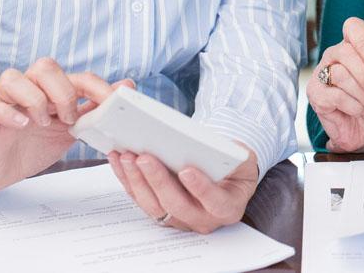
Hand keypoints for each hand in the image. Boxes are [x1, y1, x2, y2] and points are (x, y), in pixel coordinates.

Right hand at [0, 58, 130, 193]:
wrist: (1, 170)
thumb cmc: (35, 143)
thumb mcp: (71, 128)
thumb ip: (95, 108)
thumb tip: (127, 86)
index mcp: (51, 89)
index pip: (78, 76)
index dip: (98, 88)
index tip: (112, 104)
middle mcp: (28, 89)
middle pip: (45, 66)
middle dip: (63, 91)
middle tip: (68, 118)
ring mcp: (4, 102)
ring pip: (13, 77)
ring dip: (34, 98)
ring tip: (43, 123)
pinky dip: (6, 112)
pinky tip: (22, 124)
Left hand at [108, 144, 258, 232]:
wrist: (228, 175)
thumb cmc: (236, 165)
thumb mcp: (244, 158)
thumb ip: (235, 155)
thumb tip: (211, 145)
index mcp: (228, 207)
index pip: (214, 202)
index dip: (200, 188)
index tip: (186, 170)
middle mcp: (203, 218)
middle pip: (177, 205)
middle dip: (158, 180)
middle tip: (145, 157)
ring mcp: (180, 218)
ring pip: (154, 206)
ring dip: (138, 181)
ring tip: (128, 157)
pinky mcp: (162, 212)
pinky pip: (142, 199)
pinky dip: (129, 180)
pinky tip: (120, 161)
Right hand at [307, 16, 363, 152]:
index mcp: (354, 46)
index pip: (353, 27)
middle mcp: (335, 55)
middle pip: (346, 52)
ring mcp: (322, 73)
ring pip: (340, 74)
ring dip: (363, 94)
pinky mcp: (316, 93)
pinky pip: (334, 95)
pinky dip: (353, 106)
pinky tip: (357, 110)